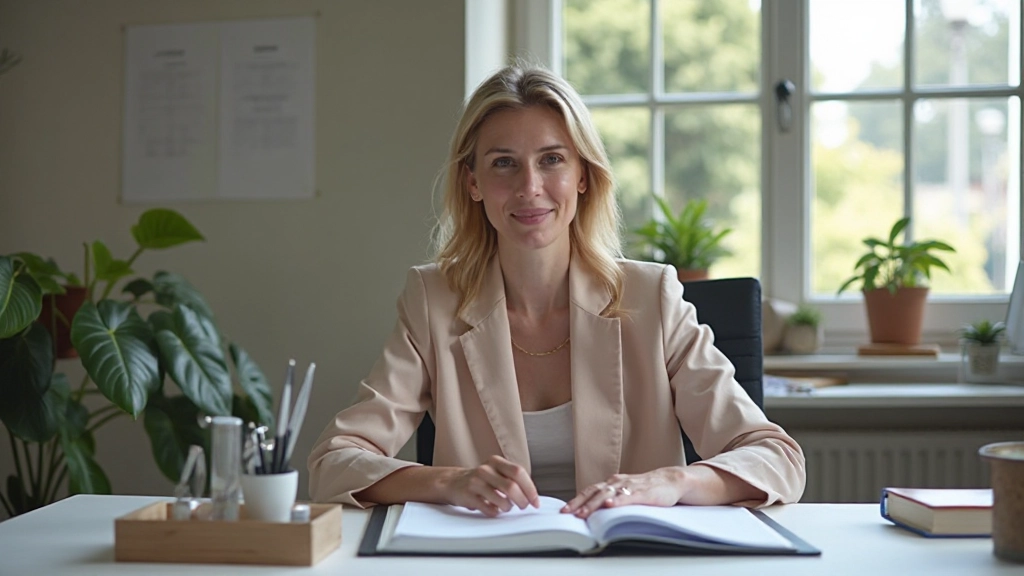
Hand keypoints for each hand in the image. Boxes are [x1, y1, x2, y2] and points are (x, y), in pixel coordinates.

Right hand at [438, 455, 540, 516]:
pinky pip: (489, 509)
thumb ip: (512, 479)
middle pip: (512, 486)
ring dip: (508, 508)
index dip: (530, 489)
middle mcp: (485, 469)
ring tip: (506, 507)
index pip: (519, 472)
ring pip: (502, 500)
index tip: (535, 502)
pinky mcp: (468, 495)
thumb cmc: (480, 480)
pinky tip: (494, 509)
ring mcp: (476, 482)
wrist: (453, 482)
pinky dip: (496, 512)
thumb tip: (532, 496)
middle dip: (522, 500)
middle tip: (524, 506)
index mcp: (496, 461)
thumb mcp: (496, 472)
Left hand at [562, 468, 684, 518]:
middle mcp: (618, 482)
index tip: (564, 510)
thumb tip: (593, 510)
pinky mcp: (643, 492)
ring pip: (608, 494)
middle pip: (594, 492)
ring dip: (594, 504)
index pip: (589, 490)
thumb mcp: (625, 491)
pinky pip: (628, 496)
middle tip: (567, 513)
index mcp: (612, 483)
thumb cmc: (646, 488)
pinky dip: (617, 500)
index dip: (576, 500)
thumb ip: (611, 497)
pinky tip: (610, 505)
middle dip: (579, 503)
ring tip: (583, 513)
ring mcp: (630, 486)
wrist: (670, 480)